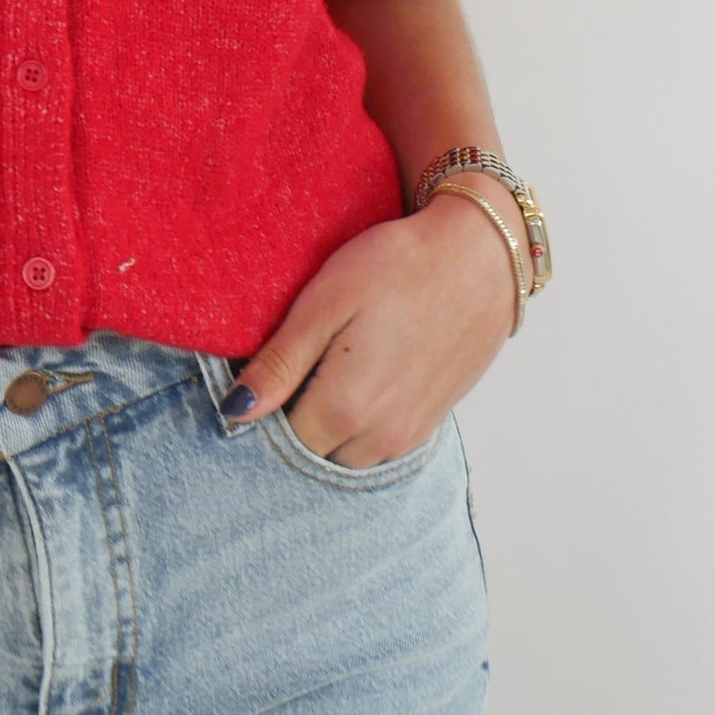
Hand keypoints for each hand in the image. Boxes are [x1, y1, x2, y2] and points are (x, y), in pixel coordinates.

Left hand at [221, 188, 518, 465]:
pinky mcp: (432, 423)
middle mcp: (380, 436)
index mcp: (345, 408)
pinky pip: (380, 448)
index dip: (265, 409)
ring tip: (331, 368)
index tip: (266, 371)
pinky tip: (364, 376)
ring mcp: (411, 436)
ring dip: (330, 428)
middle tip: (298, 364)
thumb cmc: (396, 267)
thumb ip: (279, 364)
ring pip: (347, 456)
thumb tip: (234, 413)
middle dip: (296, 421)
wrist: (480, 258)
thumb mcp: (325, 302)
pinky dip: (362, 426)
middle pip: (313, 453)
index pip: (280, 440)